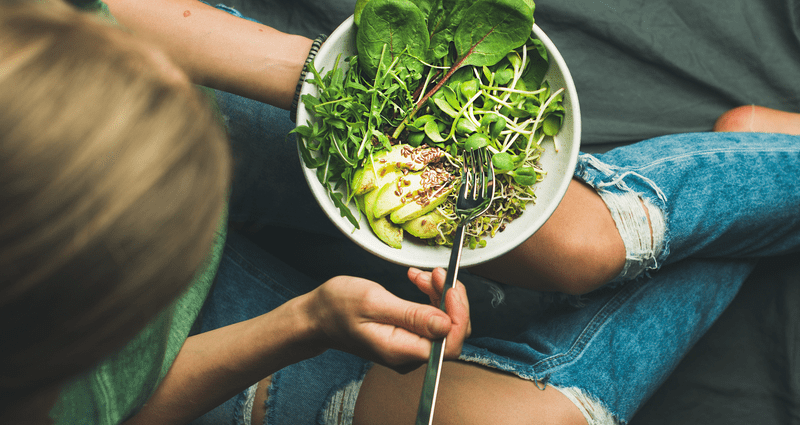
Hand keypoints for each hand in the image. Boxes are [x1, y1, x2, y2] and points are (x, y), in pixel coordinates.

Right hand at [301, 268, 469, 371]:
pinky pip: (431, 320)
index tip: (450, 287)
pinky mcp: (407, 338)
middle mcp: (408, 355)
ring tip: (421, 275)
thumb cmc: (337, 307)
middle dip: (450, 300)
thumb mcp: (373, 302)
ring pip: (443, 324)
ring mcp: (408, 348)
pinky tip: (418, 282)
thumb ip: (410, 315)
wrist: (317, 317)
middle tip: (435, 273)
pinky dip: (431, 297)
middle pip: (451, 333)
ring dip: (439, 295)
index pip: (450, 343)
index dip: (458, 315)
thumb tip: (445, 324)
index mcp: (401, 350)